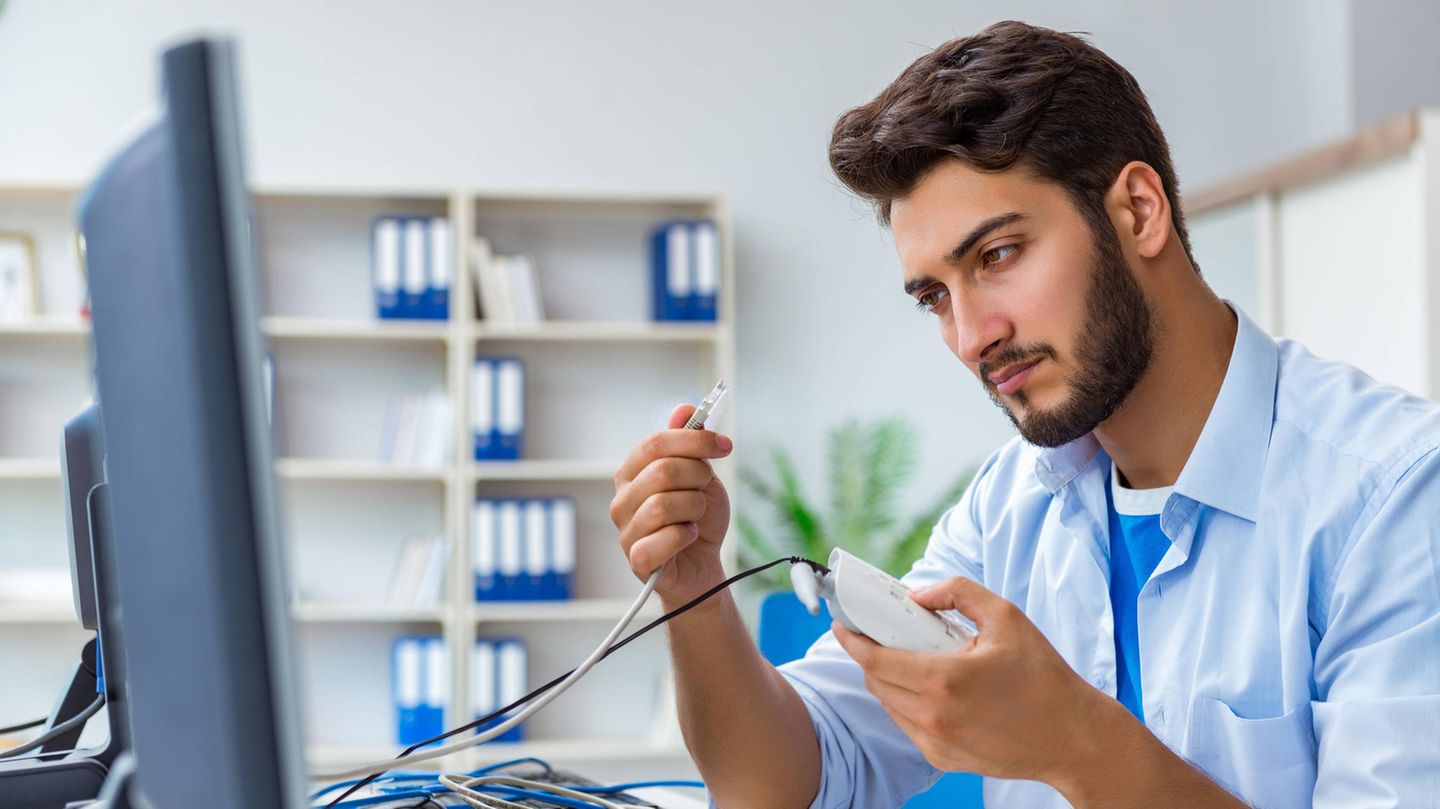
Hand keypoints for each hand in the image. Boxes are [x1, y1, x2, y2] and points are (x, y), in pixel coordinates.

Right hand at [610, 404, 732, 604]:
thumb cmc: (696, 519)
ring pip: (663, 505)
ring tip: (697, 516)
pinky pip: (662, 540)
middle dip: (697, 477)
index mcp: (632, 473)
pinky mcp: (637, 559)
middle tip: (707, 488)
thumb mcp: (700, 476)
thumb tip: (683, 409)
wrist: (702, 565)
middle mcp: (622, 499)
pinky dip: (685, 535)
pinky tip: (690, 536)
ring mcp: (626, 530)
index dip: (694, 440)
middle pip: (661, 471)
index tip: (724, 445)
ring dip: (694, 508)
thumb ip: (689, 443)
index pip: (655, 443)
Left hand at [832, 576, 1109, 785]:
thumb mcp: (1005, 617)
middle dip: (870, 655)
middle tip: (881, 635)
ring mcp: (937, 742)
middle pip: (876, 681)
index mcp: (944, 679)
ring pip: (889, 704)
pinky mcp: (944, 758)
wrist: (1072, 736)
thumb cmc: (1042, 675)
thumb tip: (917, 595)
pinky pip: (907, 725)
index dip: (852, 640)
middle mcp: (934, 716)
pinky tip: (930, 687)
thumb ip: (956, 592)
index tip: (842, 625)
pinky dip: (907, 702)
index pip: (875, 660)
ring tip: (911, 658)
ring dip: (888, 679)